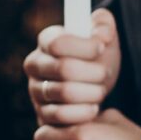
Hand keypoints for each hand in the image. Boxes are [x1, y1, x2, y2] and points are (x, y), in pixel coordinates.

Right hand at [24, 9, 120, 125]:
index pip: (59, 43)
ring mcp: (35, 90)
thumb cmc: (98, 58)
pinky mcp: (42, 114)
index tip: (102, 47)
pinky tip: (93, 107)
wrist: (96, 87)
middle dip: (94, 72)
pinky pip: (62, 115)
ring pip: (65, 93)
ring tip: (100, 90)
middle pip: (65, 69)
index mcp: (47, 40)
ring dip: (93, 92)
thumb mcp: (105, 37)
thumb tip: (101, 34)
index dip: (87, 47)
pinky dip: (84, 112)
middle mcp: (34, 64)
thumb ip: (104, 24)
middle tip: (105, 73)